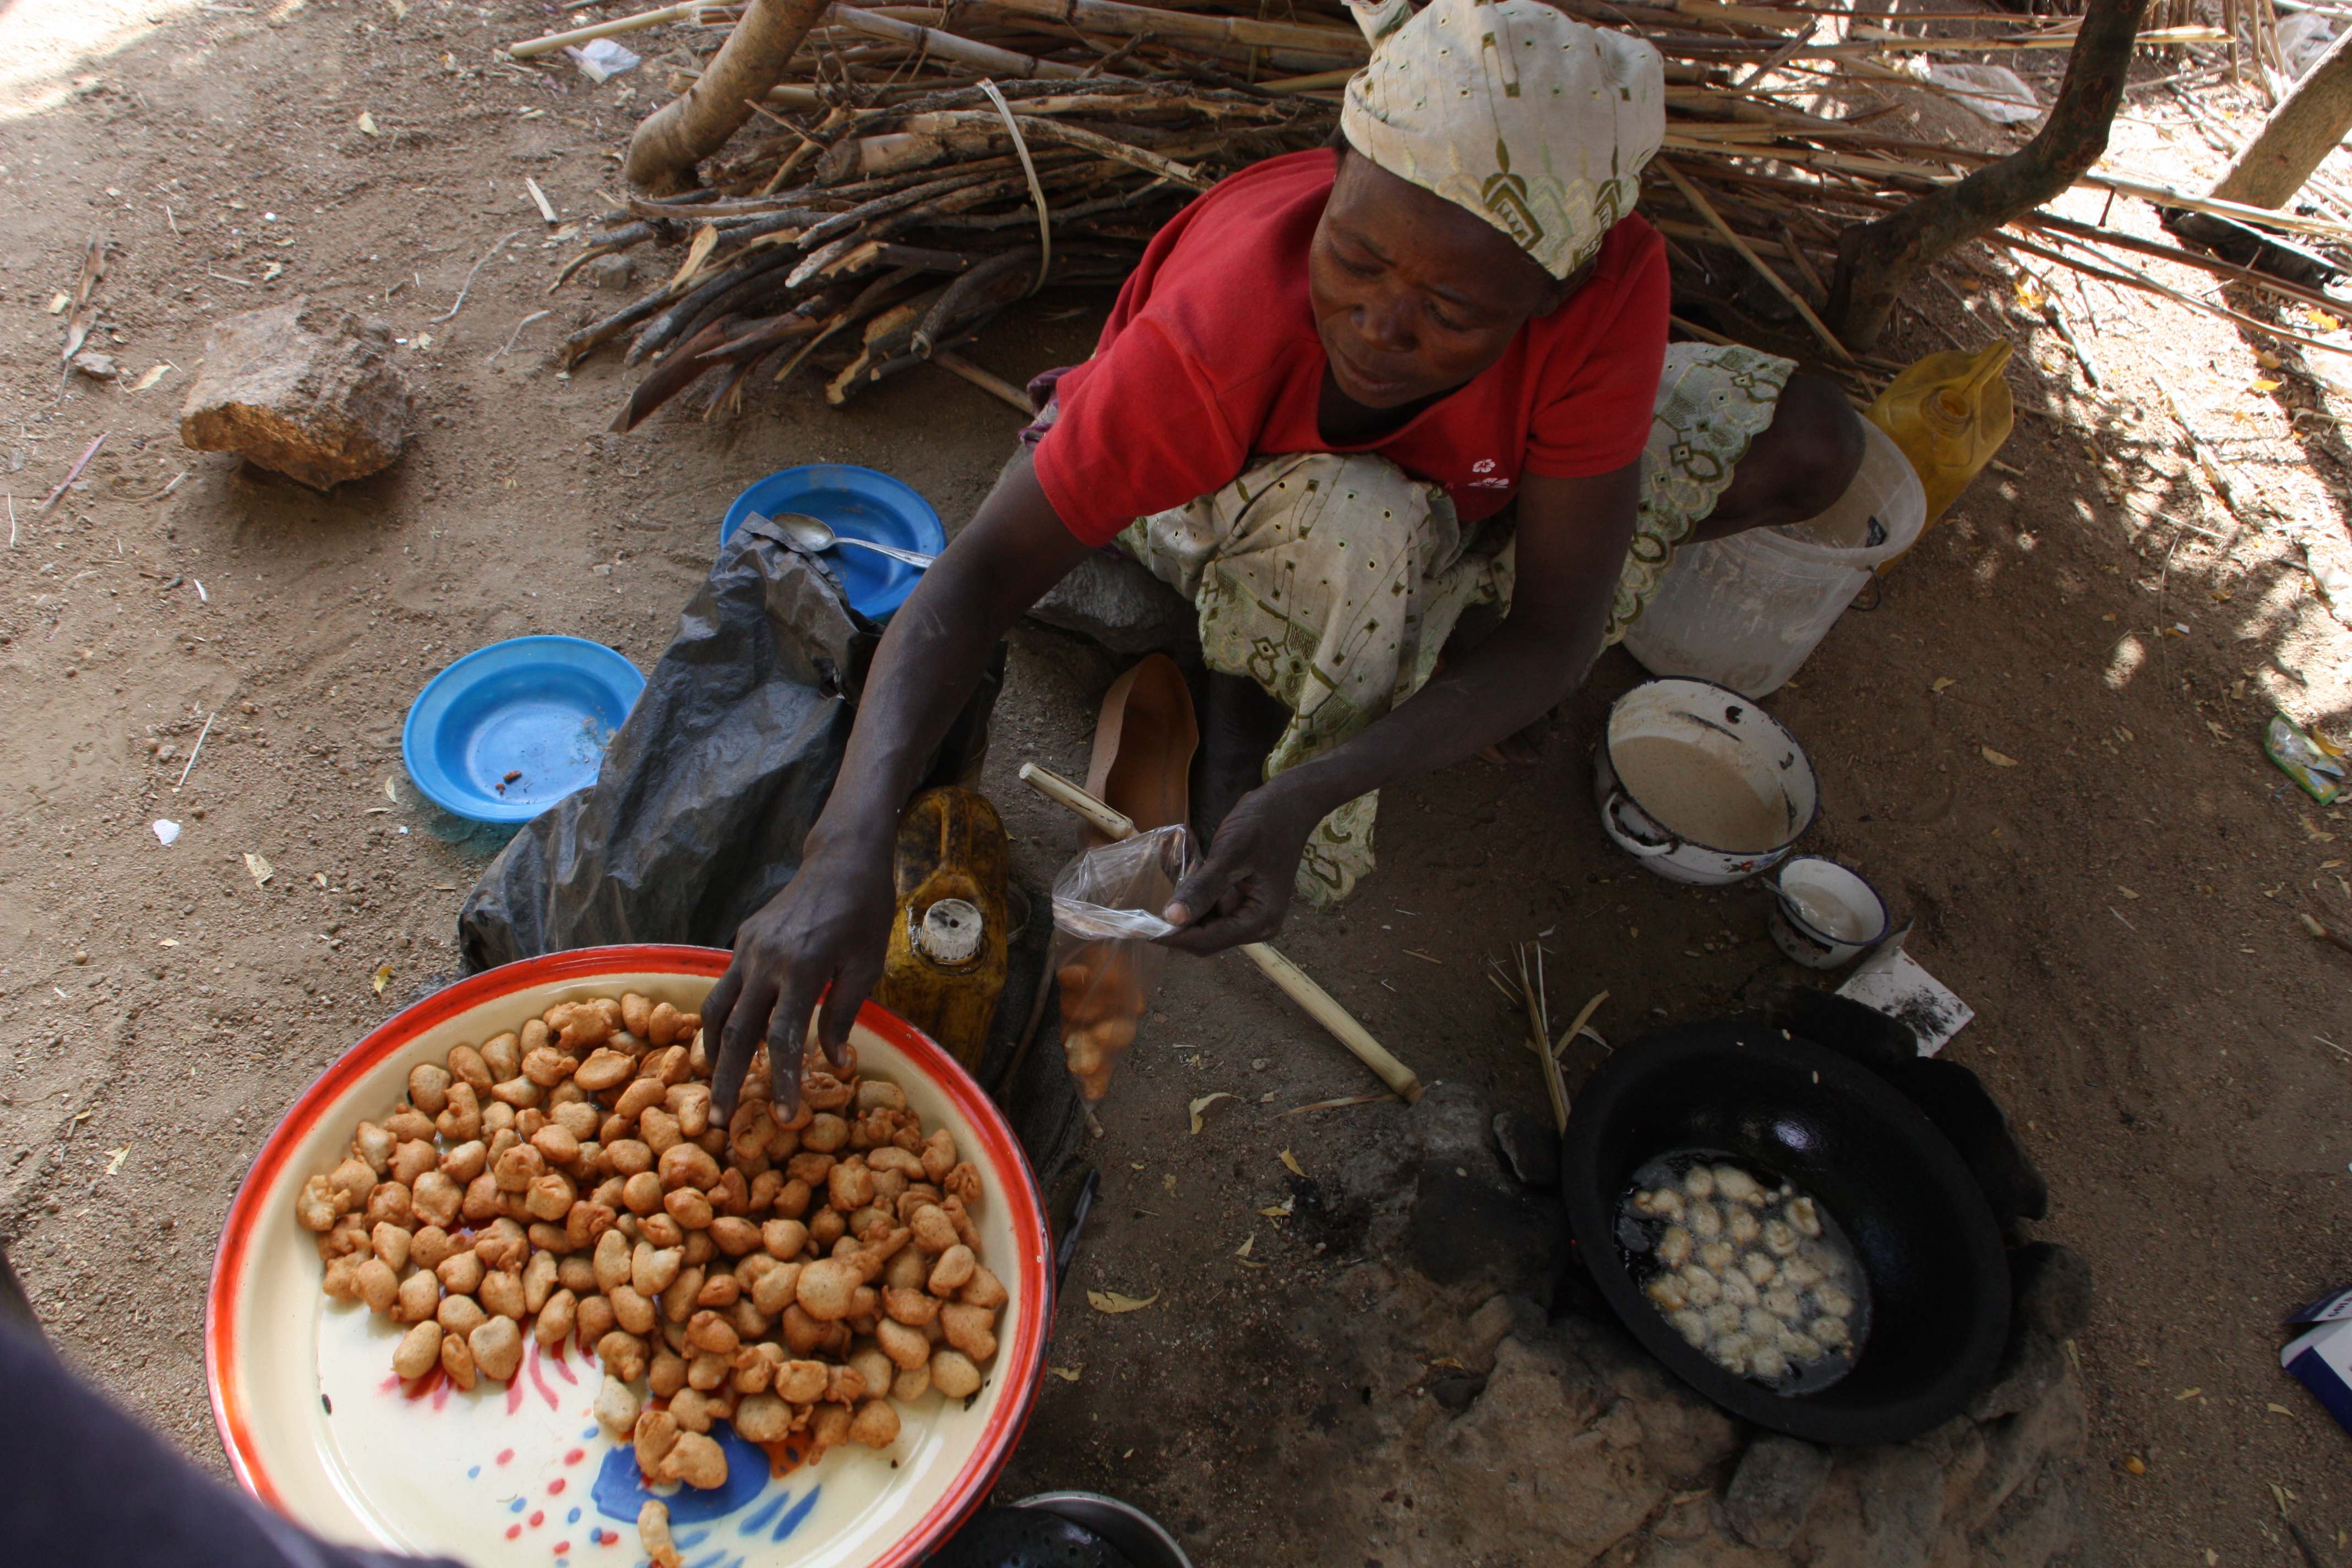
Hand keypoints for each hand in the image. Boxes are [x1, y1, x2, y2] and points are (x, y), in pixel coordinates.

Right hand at [702, 834, 893, 1122]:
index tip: (785, 1116)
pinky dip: (720, 1018)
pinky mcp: (742, 939)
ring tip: (714, 1086)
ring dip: (711, 1051)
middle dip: (725, 1079)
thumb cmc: (865, 912)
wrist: (842, 859)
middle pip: (734, 1031)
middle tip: (720, 1121)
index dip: (781, 1081)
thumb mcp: (866, 966)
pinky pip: (724, 986)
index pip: (781, 1038)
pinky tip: (727, 1041)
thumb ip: (844, 1015)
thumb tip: (833, 1063)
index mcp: (800, 968)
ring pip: (715, 1008)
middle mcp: (764, 960)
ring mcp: (747, 948)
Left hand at [1156, 783, 1318, 953]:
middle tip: (1146, 905)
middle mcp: (1255, 924)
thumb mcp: (1232, 853)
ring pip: (1204, 922)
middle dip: (1178, 922)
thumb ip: (1202, 888)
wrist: (1289, 802)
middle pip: (1205, 937)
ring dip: (1184, 906)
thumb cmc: (1265, 824)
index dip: (1173, 936)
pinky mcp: (1240, 898)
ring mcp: (1248, 912)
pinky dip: (1193, 894)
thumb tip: (1172, 919)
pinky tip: (1187, 873)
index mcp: (1260, 920)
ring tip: (1169, 883)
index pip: (1207, 941)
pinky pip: (1209, 906)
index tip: (1140, 927)